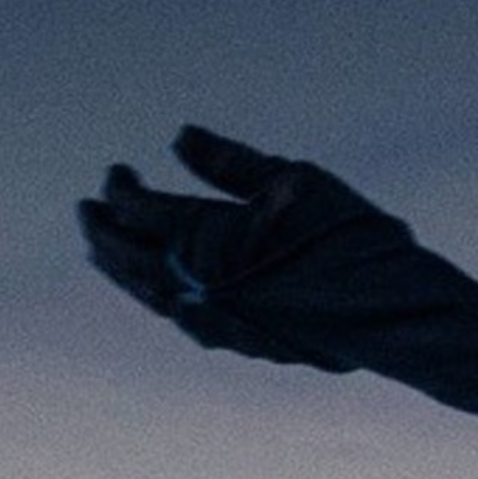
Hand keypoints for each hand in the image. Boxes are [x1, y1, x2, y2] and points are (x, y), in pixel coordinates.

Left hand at [76, 122, 461, 370]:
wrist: (391, 313)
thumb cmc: (350, 236)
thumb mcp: (292, 180)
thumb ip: (230, 162)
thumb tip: (179, 137)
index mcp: (206, 234)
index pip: (138, 209)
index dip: (119, 189)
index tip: (118, 172)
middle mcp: (199, 281)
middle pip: (127, 257)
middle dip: (102, 231)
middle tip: (86, 211)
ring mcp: (216, 319)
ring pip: (149, 294)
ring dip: (120, 270)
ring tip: (102, 253)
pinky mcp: (238, 341)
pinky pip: (180, 319)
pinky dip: (157, 299)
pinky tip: (158, 292)